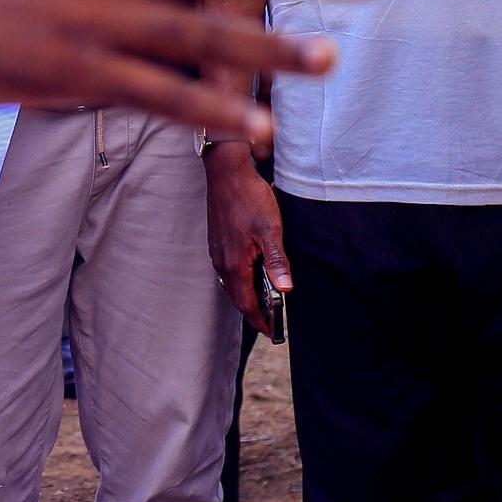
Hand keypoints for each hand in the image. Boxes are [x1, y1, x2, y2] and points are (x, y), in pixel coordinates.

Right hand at [205, 141, 288, 334]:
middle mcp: (222, 261)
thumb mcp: (270, 229)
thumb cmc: (249, 197)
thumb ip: (277, 261)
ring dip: (247, 294)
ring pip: (231, 282)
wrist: (226, 170)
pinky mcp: (217, 240)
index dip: (260, 319)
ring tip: (266, 299)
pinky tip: (253, 270)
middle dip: (254, 310)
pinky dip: (240, 278)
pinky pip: (227, 268)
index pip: (247, 303)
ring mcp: (217, 250)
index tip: (273, 331)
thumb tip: (285, 289)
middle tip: (272, 319)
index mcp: (234, 263)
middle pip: (237, 296)